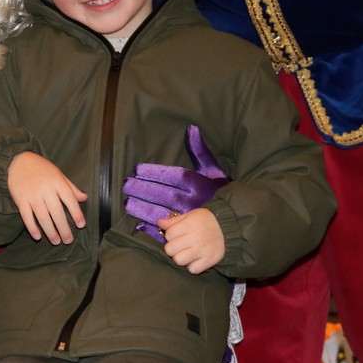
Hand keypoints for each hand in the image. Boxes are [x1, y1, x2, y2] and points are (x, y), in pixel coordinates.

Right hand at [7, 151, 86, 243]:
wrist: (19, 161)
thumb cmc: (42, 169)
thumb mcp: (58, 174)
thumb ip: (71, 187)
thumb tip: (84, 198)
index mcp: (57, 182)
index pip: (69, 199)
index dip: (76, 213)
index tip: (81, 225)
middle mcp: (45, 189)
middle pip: (57, 212)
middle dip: (63, 228)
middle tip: (68, 240)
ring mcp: (32, 195)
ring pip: (43, 217)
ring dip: (50, 231)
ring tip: (56, 241)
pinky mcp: (20, 200)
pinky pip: (26, 216)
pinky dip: (32, 227)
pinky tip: (38, 236)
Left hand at [122, 125, 227, 242]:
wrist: (236, 221)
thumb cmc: (220, 191)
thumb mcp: (213, 169)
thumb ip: (200, 151)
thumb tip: (191, 128)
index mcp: (198, 184)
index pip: (171, 176)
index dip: (152, 173)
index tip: (136, 170)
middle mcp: (192, 201)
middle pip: (163, 194)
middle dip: (143, 189)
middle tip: (127, 185)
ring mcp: (188, 220)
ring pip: (162, 214)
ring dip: (143, 209)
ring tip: (128, 203)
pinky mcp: (187, 234)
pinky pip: (168, 232)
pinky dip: (153, 229)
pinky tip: (140, 224)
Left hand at [160, 207, 226, 274]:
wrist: (229, 229)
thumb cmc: (206, 221)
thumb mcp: (190, 215)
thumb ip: (174, 221)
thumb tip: (159, 223)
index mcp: (189, 224)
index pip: (168, 234)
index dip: (170, 235)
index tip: (177, 234)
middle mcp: (195, 237)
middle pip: (170, 249)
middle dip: (172, 248)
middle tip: (180, 245)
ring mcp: (202, 250)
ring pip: (179, 260)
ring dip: (180, 258)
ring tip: (186, 253)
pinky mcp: (209, 260)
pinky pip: (193, 269)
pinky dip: (193, 266)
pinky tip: (195, 260)